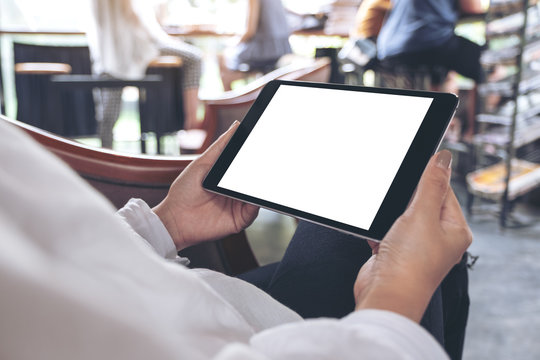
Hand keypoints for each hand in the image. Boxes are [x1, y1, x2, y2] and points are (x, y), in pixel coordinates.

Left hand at [153, 121, 259, 249]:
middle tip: (267, 161)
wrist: (174, 219)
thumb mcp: (202, 163)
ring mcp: (239, 205)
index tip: (264, 146)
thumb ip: (220, 146)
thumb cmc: (184, 192)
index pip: (248, 165)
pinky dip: (256, 204)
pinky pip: (253, 211)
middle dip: (262, 171)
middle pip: (255, 180)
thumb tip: (236, 126)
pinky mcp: (239, 220)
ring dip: (260, 188)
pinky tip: (253, 197)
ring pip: (257, 195)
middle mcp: (236, 191)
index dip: (257, 157)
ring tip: (260, 179)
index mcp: (229, 177)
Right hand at [354, 150, 471, 321]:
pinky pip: (386, 231)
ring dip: (390, 217)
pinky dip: (379, 230)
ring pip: (401, 217)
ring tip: (389, 226)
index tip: (412, 170)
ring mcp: (416, 247)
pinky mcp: (395, 253)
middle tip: (397, 203)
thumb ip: (431, 184)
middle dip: (405, 200)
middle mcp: (438, 239)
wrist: (386, 294)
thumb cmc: (411, 262)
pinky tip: (379, 237)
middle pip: (421, 203)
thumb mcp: (422, 214)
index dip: (428, 179)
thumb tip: (443, 158)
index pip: (444, 192)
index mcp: (455, 230)